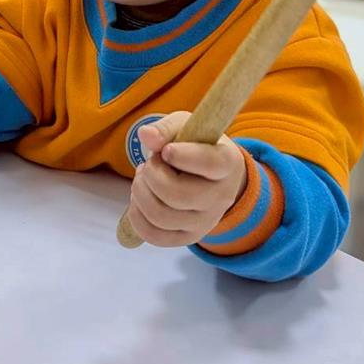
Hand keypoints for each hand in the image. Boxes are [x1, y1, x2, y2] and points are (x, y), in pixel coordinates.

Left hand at [127, 111, 248, 246]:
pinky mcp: (189, 237)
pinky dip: (137, 216)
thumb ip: (166, 128)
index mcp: (226, 163)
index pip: (208, 163)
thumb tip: (145, 135)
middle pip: (176, 194)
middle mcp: (221, 197)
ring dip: (140, 193)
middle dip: (151, 175)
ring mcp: (206, 221)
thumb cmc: (196, 145)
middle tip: (151, 163)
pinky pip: (155, 236)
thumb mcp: (186, 126)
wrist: (211, 175)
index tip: (166, 150)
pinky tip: (141, 197)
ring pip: (161, 216)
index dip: (181, 156)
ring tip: (144, 178)